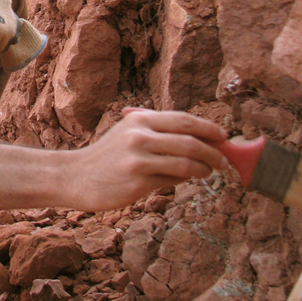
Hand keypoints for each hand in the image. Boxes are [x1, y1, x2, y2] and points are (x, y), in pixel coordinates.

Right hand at [70, 108, 228, 211]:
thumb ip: (156, 130)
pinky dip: (186, 179)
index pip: (183, 119)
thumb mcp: (127, 132)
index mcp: (140, 119)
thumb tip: (197, 135)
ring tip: (209, 171)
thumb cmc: (107, 156)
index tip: (224, 136)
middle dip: (213, 151)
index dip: (208, 128)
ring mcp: (139, 159)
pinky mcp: (138, 181)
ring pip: (186, 162)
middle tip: (224, 159)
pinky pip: (172, 180)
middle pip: (190, 141)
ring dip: (204, 168)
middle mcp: (140, 135)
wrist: (76, 176)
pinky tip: (188, 179)